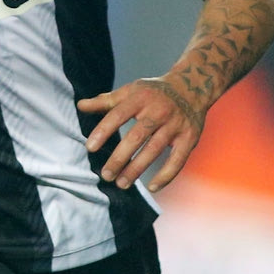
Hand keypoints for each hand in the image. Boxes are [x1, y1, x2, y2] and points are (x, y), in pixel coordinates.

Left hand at [77, 76, 205, 192]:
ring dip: (137, 169)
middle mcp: (159, 110)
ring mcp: (175, 124)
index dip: (103, 131)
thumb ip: (106, 100)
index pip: (118, 115)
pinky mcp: (189, 137)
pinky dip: (166, 175)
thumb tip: (80, 106)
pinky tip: (151, 187)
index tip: (90, 148)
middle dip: (120, 158)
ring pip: (154, 150)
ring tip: (121, 183)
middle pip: (136, 136)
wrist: (193, 86)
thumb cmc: (154, 92)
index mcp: (140, 97)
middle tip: (105, 174)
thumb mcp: (130, 91)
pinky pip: (178, 160)